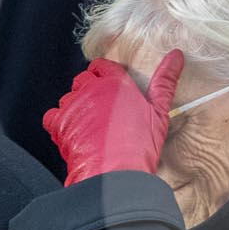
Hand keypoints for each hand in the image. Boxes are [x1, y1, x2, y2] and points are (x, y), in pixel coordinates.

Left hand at [43, 52, 183, 185]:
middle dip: (89, 91)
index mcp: (116, 83)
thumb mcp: (159, 112)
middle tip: (102, 111)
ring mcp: (74, 106)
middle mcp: (92, 89)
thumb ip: (165, 81)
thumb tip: (176, 55)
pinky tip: (74, 135)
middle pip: (83, 80)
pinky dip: (59, 124)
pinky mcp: (59, 123)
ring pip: (68, 98)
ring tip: (90, 128)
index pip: (102, 66)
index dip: (104, 75)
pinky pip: (52, 116)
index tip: (108, 86)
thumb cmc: (140, 146)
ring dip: (76, 109)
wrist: (116, 174)